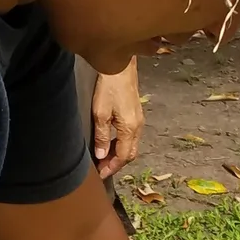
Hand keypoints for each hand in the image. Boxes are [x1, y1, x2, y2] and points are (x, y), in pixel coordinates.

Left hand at [92, 59, 143, 178]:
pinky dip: (121, 144)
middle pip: (130, 154)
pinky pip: (131, 137)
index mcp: (130, 129)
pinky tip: (111, 142)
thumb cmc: (109, 87)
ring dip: (119, 154)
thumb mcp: (101, 113)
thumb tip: (102, 156)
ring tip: (104, 157)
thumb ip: (102, 137)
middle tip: (102, 168)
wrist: (120, 66)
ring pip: (131, 146)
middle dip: (117, 164)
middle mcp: (138, 127)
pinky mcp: (136, 115)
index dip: (112, 167)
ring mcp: (139, 121)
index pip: (123, 157)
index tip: (100, 174)